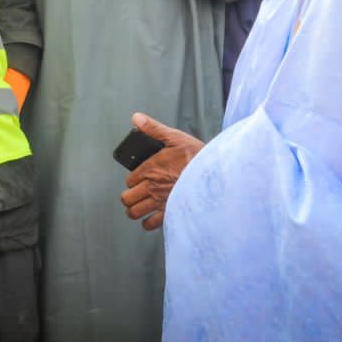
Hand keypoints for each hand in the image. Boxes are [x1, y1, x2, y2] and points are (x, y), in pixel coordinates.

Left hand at [119, 112, 204, 230]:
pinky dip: (149, 222)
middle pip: (126, 199)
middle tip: (138, 194)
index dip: (133, 181)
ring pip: (134, 213)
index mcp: (149, 169)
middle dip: (130, 196)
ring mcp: (160, 202)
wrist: (215, 174)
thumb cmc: (196, 155)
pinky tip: (153, 216)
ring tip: (142, 206)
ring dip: (136, 210)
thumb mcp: (174, 137)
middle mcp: (151, 187)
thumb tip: (136, 118)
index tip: (141, 179)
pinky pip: (150, 224)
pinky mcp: (170, 213)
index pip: (129, 181)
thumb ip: (153, 129)